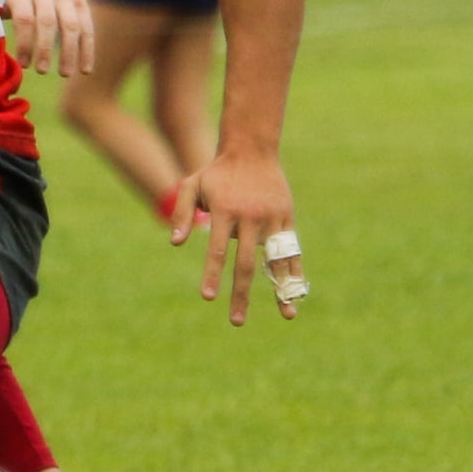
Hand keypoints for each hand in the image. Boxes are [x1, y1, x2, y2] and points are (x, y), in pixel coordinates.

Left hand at [6, 0, 93, 75]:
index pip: (24, 19)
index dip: (25, 43)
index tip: (23, 65)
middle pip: (47, 22)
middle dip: (45, 48)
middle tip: (42, 71)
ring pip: (71, 25)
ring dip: (70, 52)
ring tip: (66, 74)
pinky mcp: (81, 2)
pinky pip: (87, 27)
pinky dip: (87, 49)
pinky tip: (85, 70)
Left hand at [172, 147, 301, 325]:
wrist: (252, 150)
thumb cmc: (217, 172)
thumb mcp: (192, 184)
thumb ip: (182, 212)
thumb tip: (174, 243)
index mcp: (225, 212)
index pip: (217, 250)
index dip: (212, 274)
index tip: (208, 297)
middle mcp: (249, 218)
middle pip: (245, 263)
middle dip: (240, 294)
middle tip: (236, 321)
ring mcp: (271, 219)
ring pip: (276, 260)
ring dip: (281, 290)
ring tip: (287, 316)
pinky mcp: (286, 219)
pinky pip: (292, 250)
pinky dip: (295, 272)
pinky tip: (298, 293)